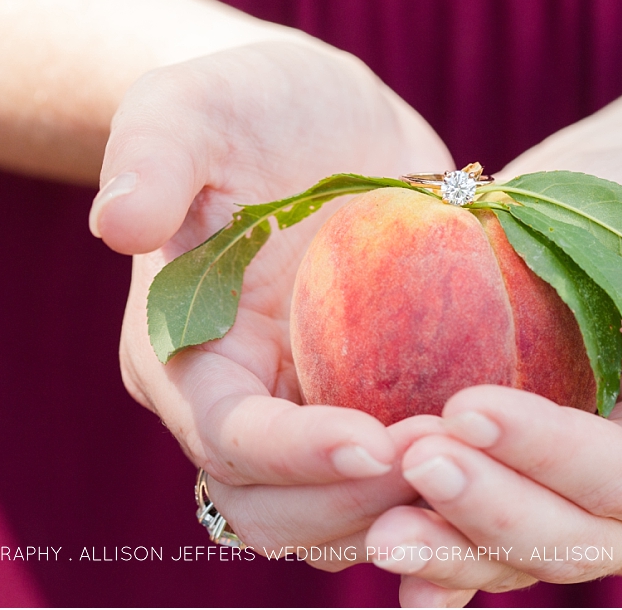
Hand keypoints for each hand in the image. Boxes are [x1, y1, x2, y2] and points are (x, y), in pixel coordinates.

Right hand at [90, 33, 453, 550]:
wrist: (317, 121)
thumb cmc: (247, 107)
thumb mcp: (195, 106)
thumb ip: (153, 152)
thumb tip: (115, 222)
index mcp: (188, 356)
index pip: (229, 440)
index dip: (293, 455)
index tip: (373, 439)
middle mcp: (245, 403)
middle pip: (280, 510)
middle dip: (358, 501)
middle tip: (449, 455)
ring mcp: (311, 411)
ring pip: (341, 516)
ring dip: (409, 505)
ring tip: (487, 458)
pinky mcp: (372, 402)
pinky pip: (399, 479)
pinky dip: (443, 484)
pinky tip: (506, 453)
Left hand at [360, 147, 621, 605]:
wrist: (591, 210)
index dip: (555, 452)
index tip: (473, 404)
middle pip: (571, 534)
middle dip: (490, 506)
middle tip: (414, 456)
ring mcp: (563, 500)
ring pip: (516, 554)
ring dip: (449, 546)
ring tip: (378, 524)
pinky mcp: (505, 486)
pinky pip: (472, 545)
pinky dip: (436, 570)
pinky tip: (386, 563)